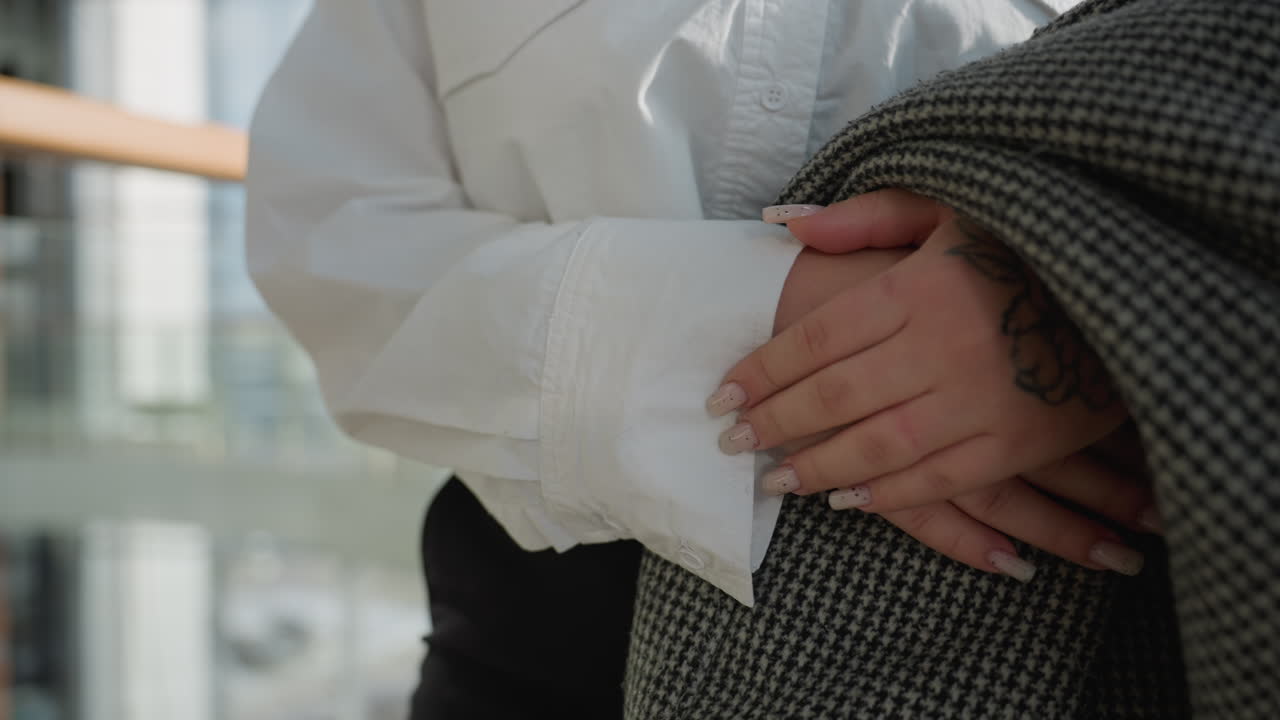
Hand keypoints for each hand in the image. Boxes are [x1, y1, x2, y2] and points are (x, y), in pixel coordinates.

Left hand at [709, 192, 1152, 577]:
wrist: (1133, 284)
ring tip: (774, 481)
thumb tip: (784, 221)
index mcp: (920, 287)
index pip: (817, 340)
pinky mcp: (1017, 442)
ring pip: (877, 446)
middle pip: (833, 396)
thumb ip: (867, 215)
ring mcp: (981, 401)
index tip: (722, 396)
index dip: (762, 372)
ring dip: (817, 468)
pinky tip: (846, 501)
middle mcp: (943, 347)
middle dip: (774, 423)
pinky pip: (938, 479)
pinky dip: (887, 495)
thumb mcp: (950, 205)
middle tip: (731, 442)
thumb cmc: (1025, 242)